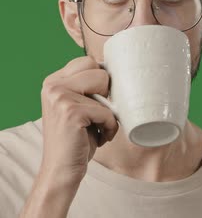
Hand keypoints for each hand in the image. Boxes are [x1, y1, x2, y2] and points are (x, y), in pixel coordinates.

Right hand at [39, 56, 117, 184]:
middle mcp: (53, 86)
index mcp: (53, 81)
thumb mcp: (79, 106)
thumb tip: (119, 70)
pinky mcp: (71, 111)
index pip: (88, 61)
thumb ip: (87, 88)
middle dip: (106, 94)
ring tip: (98, 127)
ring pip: (105, 88)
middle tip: (97, 114)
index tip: (97, 100)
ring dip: (109, 112)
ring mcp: (60, 97)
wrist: (62, 170)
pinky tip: (99, 137)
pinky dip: (110, 127)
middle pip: (99, 71)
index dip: (101, 81)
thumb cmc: (77, 139)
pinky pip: (107, 112)